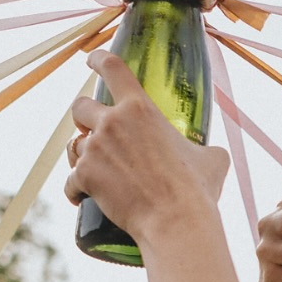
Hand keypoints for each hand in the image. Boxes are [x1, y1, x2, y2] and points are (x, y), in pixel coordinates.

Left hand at [64, 51, 229, 246]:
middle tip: (95, 133)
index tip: (90, 59)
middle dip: (83, 118)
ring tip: (96, 173)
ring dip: (80, 156)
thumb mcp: (212, 159)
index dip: (97, 59)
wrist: (175, 222)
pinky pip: (69, 180)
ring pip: (72, 145)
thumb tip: (209, 153)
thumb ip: (204, 148)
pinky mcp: (85, 176)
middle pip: (79, 106)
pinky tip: (82, 199)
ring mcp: (95, 149)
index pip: (112, 68)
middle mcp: (112, 123)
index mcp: (140, 109)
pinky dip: (75, 191)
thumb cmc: (196, 190)